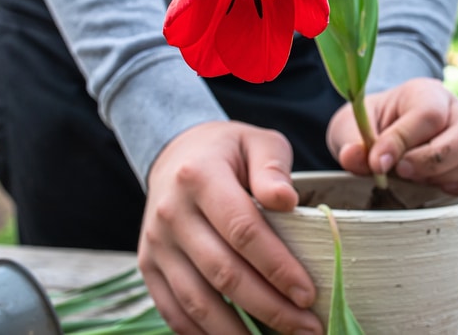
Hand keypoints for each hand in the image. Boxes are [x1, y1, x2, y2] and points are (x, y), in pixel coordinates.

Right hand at [139, 121, 321, 334]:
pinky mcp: (148, 267)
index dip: (277, 266)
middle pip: (223, 272)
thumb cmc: (229, 152)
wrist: (176, 154)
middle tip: (309, 328)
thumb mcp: (257, 143)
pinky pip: (174, 311)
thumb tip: (286, 200)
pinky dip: (204, 334)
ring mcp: (156, 244)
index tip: (308, 293)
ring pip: (197, 301)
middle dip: (270, 308)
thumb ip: (273, 168)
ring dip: (239, 332)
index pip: (242, 230)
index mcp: (200, 178)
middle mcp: (171, 214)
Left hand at [327, 77, 457, 195]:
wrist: (383, 138)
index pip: (429, 114)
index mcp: (425, 92)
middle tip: (404, 173)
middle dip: (436, 159)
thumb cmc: (368, 129)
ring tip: (422, 182)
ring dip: (456, 176)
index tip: (378, 164)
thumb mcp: (349, 129)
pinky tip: (444, 192)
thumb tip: (355, 156)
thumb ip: (352, 141)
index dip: (404, 141)